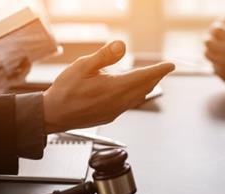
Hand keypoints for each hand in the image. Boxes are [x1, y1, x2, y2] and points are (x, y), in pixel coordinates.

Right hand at [43, 40, 174, 132]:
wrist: (54, 115)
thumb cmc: (65, 90)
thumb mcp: (82, 67)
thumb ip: (104, 57)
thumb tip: (122, 46)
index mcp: (114, 88)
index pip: (144, 77)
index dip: (159, 70)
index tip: (170, 66)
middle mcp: (118, 102)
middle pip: (144, 88)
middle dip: (156, 78)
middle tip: (164, 70)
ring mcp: (114, 111)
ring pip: (138, 98)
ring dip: (147, 87)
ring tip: (152, 79)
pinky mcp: (109, 116)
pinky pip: (129, 105)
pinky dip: (136, 96)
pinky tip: (132, 92)